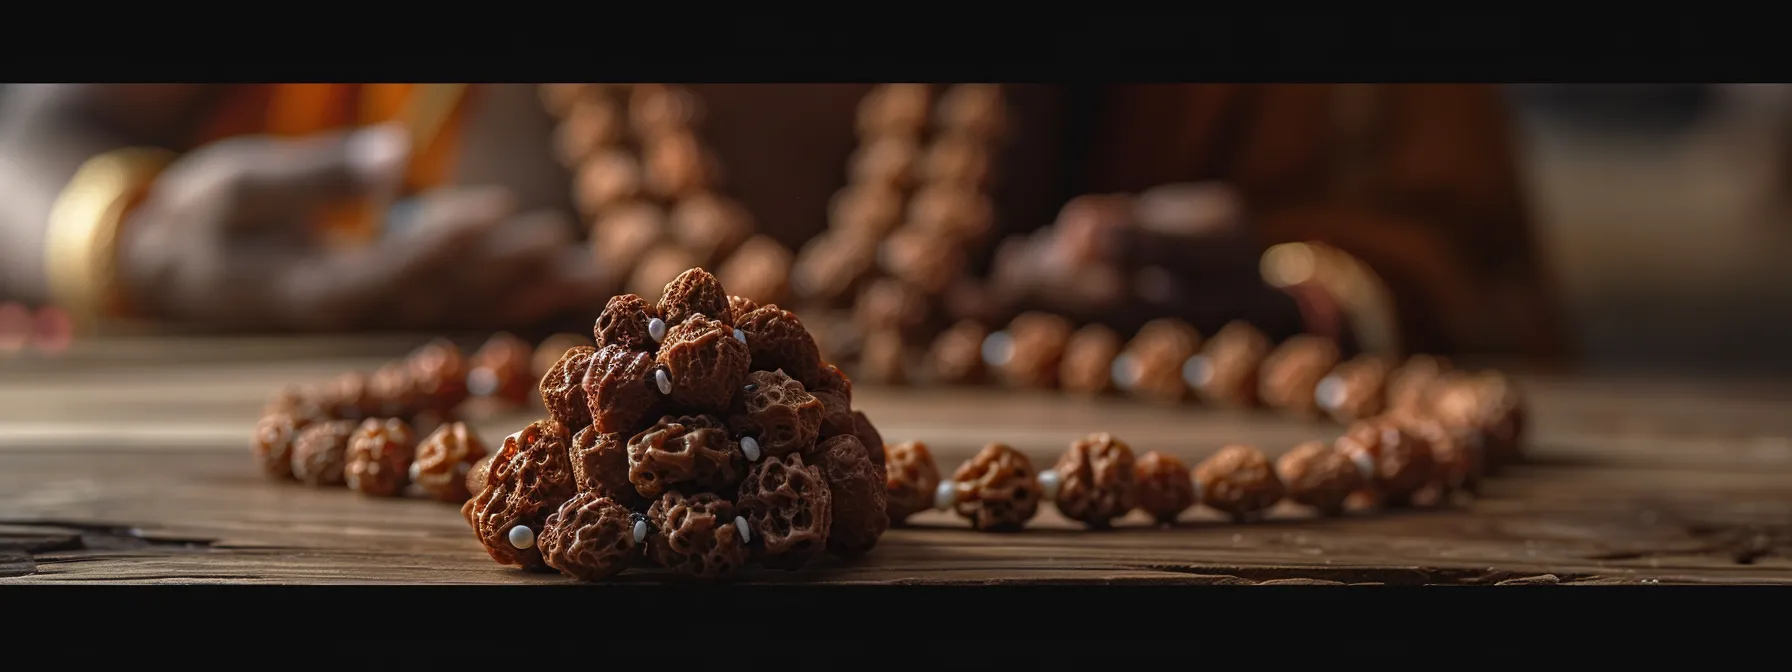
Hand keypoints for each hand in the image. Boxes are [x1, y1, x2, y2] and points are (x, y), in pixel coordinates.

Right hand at [118, 124, 608, 331]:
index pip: (394, 268)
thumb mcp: (239, 186)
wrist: (180, 267)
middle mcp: (360, 314)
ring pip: (470, 306)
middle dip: (512, 269)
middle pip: (448, 295)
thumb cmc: (203, 218)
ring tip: (594, 268)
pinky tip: (568, 280)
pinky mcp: (399, 305)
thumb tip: (393, 162)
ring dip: (534, 289)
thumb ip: (316, 177)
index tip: (499, 211)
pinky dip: (522, 294)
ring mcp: (383, 315)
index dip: (449, 242)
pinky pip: (469, 305)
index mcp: (316, 291)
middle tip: (566, 242)